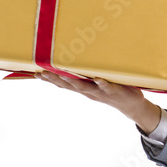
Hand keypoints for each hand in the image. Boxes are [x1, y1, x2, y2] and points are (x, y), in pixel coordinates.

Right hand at [36, 70, 160, 132]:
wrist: (131, 105)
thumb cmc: (111, 89)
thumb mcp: (95, 83)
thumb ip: (83, 75)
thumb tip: (73, 61)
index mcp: (83, 88)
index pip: (63, 83)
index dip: (49, 79)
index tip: (35, 73)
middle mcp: (89, 91)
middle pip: (69, 85)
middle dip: (55, 79)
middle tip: (42, 73)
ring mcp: (100, 92)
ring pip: (85, 87)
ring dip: (74, 82)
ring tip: (63, 74)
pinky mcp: (114, 91)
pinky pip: (107, 87)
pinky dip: (102, 84)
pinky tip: (97, 79)